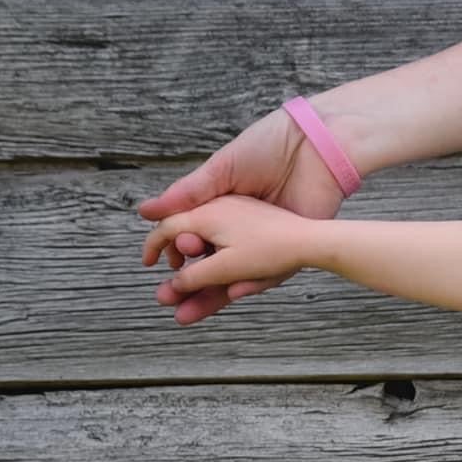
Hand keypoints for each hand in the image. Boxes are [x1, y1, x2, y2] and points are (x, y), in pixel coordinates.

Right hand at [135, 105, 352, 324]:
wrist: (315, 150)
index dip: (171, 250)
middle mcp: (238, 227)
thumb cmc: (266, 149)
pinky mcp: (289, 248)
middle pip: (210, 263)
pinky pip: (268, 273)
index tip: (153, 263)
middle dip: (187, 283)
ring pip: (236, 275)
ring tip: (187, 312)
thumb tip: (146, 212)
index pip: (189, 236)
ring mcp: (263, 240)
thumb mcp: (220, 171)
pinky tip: (232, 292)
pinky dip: (252, 283)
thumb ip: (187, 194)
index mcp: (218, 207)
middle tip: (165, 299)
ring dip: (212, 295)